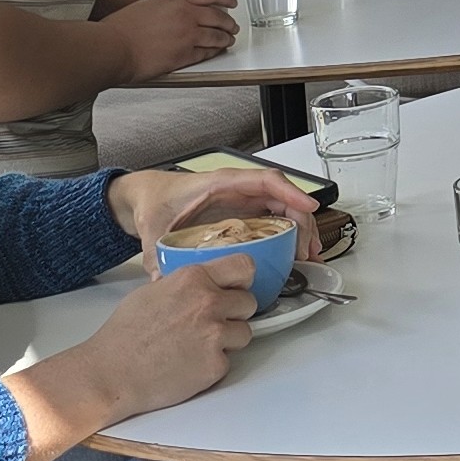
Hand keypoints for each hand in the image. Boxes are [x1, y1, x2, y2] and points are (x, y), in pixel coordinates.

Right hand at [52, 258, 257, 423]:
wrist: (111, 373)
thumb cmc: (124, 335)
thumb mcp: (153, 292)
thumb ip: (186, 285)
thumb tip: (203, 285)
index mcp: (193, 279)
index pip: (244, 266)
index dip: (242, 280)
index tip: (237, 289)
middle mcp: (209, 302)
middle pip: (248, 302)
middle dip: (234, 313)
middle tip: (210, 323)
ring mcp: (215, 334)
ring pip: (244, 333)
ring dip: (227, 340)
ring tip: (197, 346)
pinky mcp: (216, 364)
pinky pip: (227, 361)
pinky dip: (212, 365)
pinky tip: (188, 365)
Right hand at [105, 0, 240, 80]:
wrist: (115, 48)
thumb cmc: (120, 28)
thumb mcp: (145, 5)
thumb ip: (165, 7)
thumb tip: (172, 10)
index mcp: (175, 1)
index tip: (231, 0)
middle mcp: (185, 16)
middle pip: (218, 16)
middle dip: (229, 21)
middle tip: (232, 24)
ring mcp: (187, 36)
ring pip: (217, 36)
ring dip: (226, 38)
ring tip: (229, 39)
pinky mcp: (185, 55)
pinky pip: (207, 53)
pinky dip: (215, 52)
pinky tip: (216, 51)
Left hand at [107, 162, 318, 260]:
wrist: (149, 197)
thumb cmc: (156, 200)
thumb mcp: (154, 227)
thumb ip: (157, 253)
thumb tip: (162, 279)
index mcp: (221, 183)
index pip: (264, 181)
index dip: (291, 192)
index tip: (308, 208)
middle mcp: (239, 190)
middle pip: (283, 198)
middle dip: (302, 221)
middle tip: (308, 250)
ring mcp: (244, 202)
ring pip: (284, 210)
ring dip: (301, 230)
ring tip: (310, 257)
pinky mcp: (244, 215)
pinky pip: (275, 220)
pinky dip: (290, 236)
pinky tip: (296, 255)